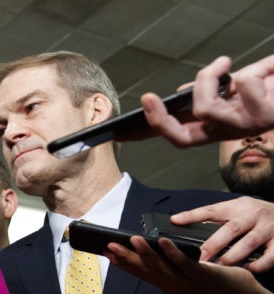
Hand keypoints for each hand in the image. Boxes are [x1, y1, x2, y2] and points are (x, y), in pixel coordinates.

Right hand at [105, 236, 251, 293]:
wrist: (235, 290)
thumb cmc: (207, 276)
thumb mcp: (181, 271)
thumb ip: (164, 263)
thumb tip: (146, 247)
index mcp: (163, 282)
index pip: (137, 272)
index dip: (121, 263)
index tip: (106, 251)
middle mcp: (170, 284)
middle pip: (144, 270)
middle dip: (126, 257)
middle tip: (111, 245)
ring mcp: (185, 281)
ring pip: (161, 267)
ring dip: (146, 253)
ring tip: (134, 240)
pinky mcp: (200, 275)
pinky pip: (183, 262)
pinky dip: (171, 252)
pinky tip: (163, 240)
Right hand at [141, 55, 273, 146]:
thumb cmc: (270, 86)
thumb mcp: (235, 85)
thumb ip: (211, 90)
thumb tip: (183, 91)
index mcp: (220, 125)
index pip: (180, 134)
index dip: (154, 131)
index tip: (127, 125)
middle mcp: (229, 131)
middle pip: (181, 138)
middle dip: (159, 119)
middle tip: (147, 97)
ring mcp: (245, 127)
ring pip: (205, 108)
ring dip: (209, 76)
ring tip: (224, 62)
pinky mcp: (264, 116)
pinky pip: (243, 83)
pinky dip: (254, 68)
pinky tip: (266, 72)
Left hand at [168, 196, 273, 271]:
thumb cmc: (256, 215)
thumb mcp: (238, 210)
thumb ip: (217, 218)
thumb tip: (184, 225)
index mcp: (238, 206)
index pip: (212, 210)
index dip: (193, 215)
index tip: (176, 221)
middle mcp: (253, 214)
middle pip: (231, 228)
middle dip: (213, 244)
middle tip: (199, 258)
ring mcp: (268, 227)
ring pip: (249, 243)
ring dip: (232, 257)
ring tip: (219, 267)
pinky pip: (270, 256)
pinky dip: (258, 264)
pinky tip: (248, 270)